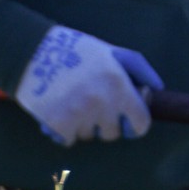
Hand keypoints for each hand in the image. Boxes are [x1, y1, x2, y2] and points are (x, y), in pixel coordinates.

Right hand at [15, 27, 162, 145]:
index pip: (141, 124)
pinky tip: (56, 110)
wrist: (31, 50)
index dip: (134, 125)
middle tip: (90, 102)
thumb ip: (139, 68)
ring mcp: (80, 115)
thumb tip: (157, 89)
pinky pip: (68, 140)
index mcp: (119, 85)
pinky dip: (62, 130)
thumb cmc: (75, 49)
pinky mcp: (58, 124)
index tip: (126, 121)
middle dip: (105, 123)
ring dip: (82, 124)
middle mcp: (102, 102)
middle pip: (113, 134)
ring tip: (70, 101)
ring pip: (89, 136)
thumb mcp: (112, 51)